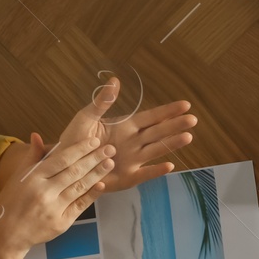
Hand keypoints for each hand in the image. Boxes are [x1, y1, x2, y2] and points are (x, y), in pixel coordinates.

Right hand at [0, 135, 115, 258]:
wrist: (7, 234)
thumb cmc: (11, 202)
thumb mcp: (17, 177)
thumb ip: (32, 157)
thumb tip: (37, 136)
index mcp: (33, 178)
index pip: (61, 160)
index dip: (79, 149)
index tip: (94, 141)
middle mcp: (44, 192)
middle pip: (74, 172)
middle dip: (94, 159)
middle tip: (110, 149)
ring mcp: (54, 208)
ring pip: (79, 187)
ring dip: (97, 174)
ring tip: (110, 163)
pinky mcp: (62, 222)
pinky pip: (80, 205)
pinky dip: (92, 194)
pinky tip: (102, 184)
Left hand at [55, 76, 194, 191]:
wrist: (65, 166)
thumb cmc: (74, 140)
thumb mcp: (85, 117)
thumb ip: (101, 102)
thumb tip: (115, 81)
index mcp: (125, 127)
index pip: (151, 117)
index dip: (167, 111)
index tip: (185, 105)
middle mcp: (134, 143)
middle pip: (159, 132)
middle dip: (175, 125)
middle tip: (192, 119)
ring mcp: (133, 160)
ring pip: (156, 150)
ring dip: (172, 144)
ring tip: (188, 137)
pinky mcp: (128, 177)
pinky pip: (145, 174)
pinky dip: (156, 170)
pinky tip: (169, 165)